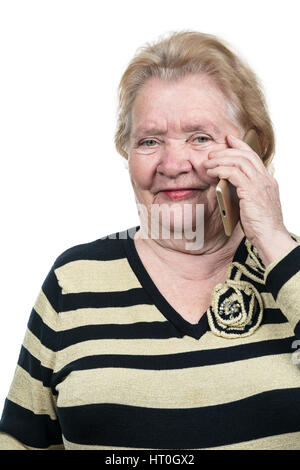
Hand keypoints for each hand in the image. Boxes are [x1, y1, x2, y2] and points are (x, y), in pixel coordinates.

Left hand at [203, 134, 289, 250]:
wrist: (271, 238)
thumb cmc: (260, 226)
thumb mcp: (253, 205)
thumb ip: (244, 193)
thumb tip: (227, 185)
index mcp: (267, 181)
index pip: (254, 156)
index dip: (241, 145)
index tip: (229, 139)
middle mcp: (266, 179)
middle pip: (246, 155)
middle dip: (227, 151)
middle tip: (212, 153)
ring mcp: (260, 184)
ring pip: (239, 161)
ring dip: (220, 160)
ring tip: (207, 163)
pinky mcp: (251, 192)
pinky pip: (234, 173)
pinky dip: (221, 170)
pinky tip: (212, 173)